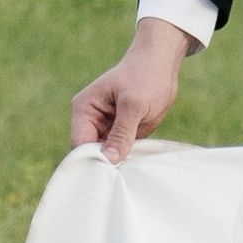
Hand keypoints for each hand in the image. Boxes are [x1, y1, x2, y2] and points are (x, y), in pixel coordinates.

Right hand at [71, 20, 193, 163]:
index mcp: (85, 110)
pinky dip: (127, 160)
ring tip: (130, 172)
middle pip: (90, 154)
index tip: (109, 172)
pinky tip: (136, 166)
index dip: (91, 160)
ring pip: (106, 157)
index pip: (80, 144)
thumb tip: (109, 159)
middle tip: (120, 178)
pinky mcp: (122, 134)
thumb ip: (121, 133)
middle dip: (104, 165)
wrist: (162, 65)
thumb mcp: (133, 104)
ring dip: (117, 164)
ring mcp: (107, 129)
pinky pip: (121, 154)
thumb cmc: (144, 76)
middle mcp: (92, 122)